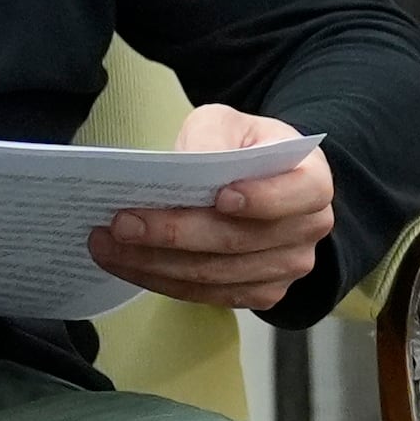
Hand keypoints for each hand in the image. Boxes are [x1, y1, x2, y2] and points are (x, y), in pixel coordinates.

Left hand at [95, 104, 333, 312]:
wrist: (259, 184)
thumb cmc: (244, 150)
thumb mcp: (229, 123)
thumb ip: (211, 137)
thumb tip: (187, 168)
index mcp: (313, 181)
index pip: (298, 194)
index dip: (262, 199)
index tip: (220, 196)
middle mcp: (309, 230)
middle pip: (239, 241)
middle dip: (175, 234)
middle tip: (121, 223)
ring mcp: (287, 268)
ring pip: (217, 275)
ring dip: (155, 263)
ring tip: (106, 245)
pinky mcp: (262, 293)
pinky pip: (208, 296)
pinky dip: (162, 282)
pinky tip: (127, 264)